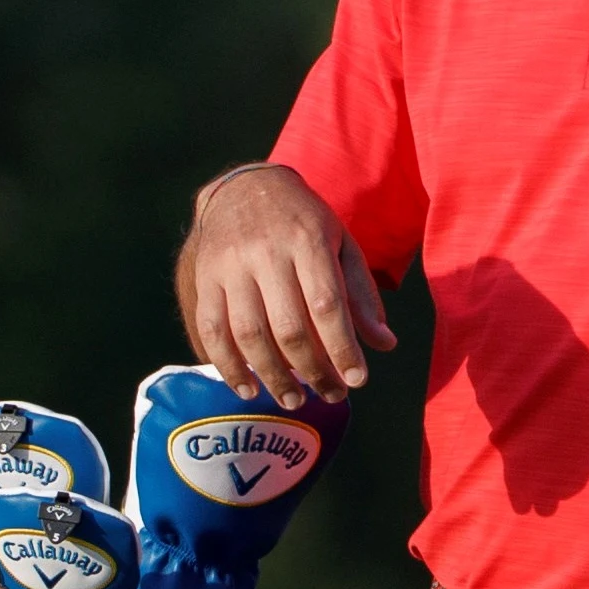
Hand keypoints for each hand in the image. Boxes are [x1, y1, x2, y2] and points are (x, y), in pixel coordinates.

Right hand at [176, 162, 391, 403]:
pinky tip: (248, 388)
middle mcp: (267, 252)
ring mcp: (231, 265)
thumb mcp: (341, 245)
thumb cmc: (302, 222)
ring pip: (249, 334)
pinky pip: (212, 330)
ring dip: (271, 376)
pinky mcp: (205, 277)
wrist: (244, 188)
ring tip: (292, 400)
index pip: (327, 304)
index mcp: (308, 240)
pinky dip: (228, 365)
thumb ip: (361, 295)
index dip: (342, 348)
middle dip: (311, 371)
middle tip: (328, 396)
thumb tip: (384, 344)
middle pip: (288, 327)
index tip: (356, 381)